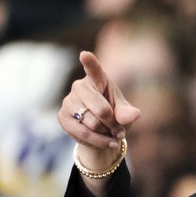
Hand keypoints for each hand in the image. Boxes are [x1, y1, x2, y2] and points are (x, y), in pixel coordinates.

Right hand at [58, 51, 140, 173]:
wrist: (101, 131)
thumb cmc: (115, 115)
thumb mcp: (125, 113)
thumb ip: (128, 113)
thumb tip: (133, 115)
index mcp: (98, 79)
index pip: (94, 70)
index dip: (90, 62)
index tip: (85, 54)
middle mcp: (80, 87)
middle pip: (101, 109)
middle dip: (113, 123)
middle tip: (118, 129)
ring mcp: (68, 101)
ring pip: (92, 123)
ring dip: (105, 133)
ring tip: (111, 133)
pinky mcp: (62, 116)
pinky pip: (82, 133)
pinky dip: (97, 141)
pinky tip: (105, 141)